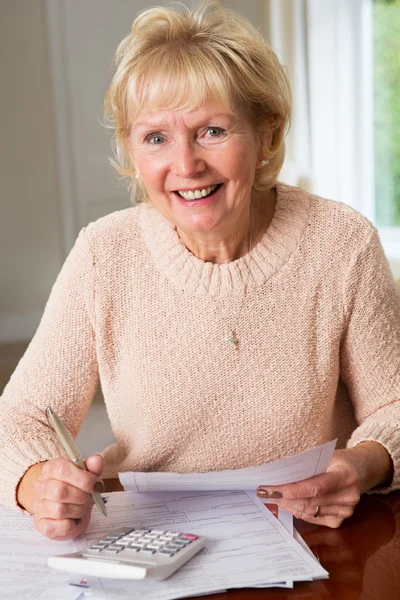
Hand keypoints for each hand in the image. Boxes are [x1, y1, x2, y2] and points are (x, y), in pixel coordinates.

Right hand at [29, 454, 103, 540]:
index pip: (62, 470)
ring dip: (78, 511)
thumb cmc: (77, 489)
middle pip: (60, 491)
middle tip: (88, 498)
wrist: (69, 508)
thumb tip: (96, 460)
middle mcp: (41, 485)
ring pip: (59, 510)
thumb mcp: (88, 474)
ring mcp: (38, 505)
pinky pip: (54, 527)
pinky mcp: (40, 524)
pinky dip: (70, 525)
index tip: (97, 485)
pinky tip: (74, 520)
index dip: (83, 478)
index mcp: (51, 468)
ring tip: (82, 508)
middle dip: (81, 496)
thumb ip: (93, 467)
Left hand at [256, 445, 390, 528]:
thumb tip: (278, 473)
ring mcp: (345, 511)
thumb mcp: (325, 456)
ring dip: (287, 505)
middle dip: (283, 497)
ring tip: (272, 497)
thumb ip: (307, 466)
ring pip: (308, 511)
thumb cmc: (338, 460)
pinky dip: (297, 511)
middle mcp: (348, 497)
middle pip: (308, 501)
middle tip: (264, 492)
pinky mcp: (340, 520)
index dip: (290, 489)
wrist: (360, 470)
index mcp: (345, 476)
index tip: (270, 488)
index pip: (314, 487)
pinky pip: (313, 518)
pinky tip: (286, 504)